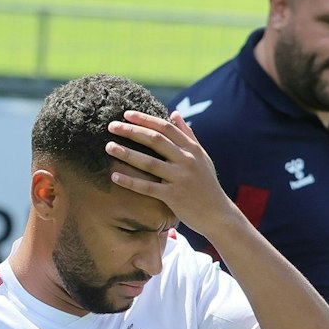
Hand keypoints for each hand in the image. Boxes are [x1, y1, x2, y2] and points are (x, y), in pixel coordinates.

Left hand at [104, 111, 239, 238]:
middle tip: (111, 126)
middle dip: (131, 131)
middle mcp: (187, 160)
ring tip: (109, 147)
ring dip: (127, 153)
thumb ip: (188, 135)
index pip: (165, 128)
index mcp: (192, 149)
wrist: (218, 215)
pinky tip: (115, 176)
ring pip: (149, 162)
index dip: (145, 119)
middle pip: (155, 140)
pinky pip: (148, 187)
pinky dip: (131, 181)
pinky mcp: (174, 197)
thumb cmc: (207, 185)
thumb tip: (174, 114)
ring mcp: (181, 178)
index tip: (126, 114)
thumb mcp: (202, 157)